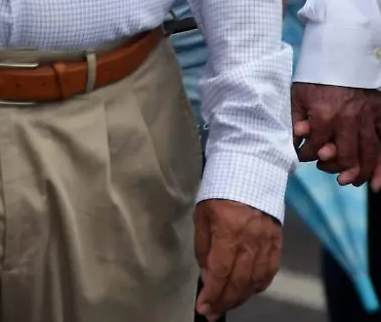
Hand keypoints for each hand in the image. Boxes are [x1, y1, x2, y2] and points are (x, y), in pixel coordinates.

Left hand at [194, 199, 280, 319]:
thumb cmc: (219, 191)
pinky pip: (269, 271)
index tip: (203, 307)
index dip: (212, 294)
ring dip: (241, 297)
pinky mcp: (277, 243)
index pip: (220, 273)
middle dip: (225, 301)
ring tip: (227, 304)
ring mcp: (266, 244)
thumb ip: (204, 246)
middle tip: (213, 312)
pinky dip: (258, 285)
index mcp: (228, 233)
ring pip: (256, 281)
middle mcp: (250, 243)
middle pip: (239, 282)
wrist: (250, 171)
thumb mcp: (201, 216)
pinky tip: (248, 290)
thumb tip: (207, 273)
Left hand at [292, 82, 380, 184]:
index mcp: (325, 115)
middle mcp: (348, 120)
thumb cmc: (318, 77)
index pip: (315, 146)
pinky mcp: (379, 117)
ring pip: (367, 154)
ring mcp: (367, 119)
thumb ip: (296, 118)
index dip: (306, 154)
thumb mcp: (299, 94)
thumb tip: (296, 140)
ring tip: (349, 181)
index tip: (303, 155)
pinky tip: (376, 183)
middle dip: (333, 167)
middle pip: (345, 156)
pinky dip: (380, 166)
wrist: (342, 57)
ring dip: (359, 172)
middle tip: (326, 170)